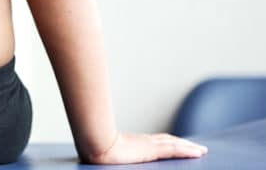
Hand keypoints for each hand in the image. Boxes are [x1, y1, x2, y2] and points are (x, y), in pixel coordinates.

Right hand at [83, 132, 207, 163]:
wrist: (96, 146)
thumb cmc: (96, 151)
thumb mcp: (108, 153)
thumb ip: (115, 154)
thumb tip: (112, 157)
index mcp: (134, 143)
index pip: (156, 142)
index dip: (168, 142)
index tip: (177, 144)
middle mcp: (143, 141)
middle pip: (168, 140)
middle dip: (182, 143)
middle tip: (196, 148)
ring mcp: (148, 145)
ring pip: (175, 144)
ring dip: (189, 147)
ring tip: (201, 150)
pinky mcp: (152, 150)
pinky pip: (175, 149)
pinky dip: (188, 150)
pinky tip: (199, 152)